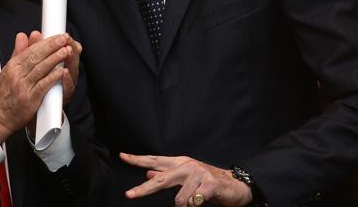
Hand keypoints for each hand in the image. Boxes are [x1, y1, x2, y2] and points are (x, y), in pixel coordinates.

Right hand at [0, 32, 76, 141]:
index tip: (56, 36)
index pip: (30, 50)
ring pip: (40, 69)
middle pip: (36, 57)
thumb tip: (22, 35)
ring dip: (55, 59)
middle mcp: (17, 75)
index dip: (45, 42)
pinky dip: (52, 78)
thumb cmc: (7, 94)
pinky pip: (42, 86)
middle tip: (64, 38)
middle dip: (51, 46)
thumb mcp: (9, 70)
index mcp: (13, 66)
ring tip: (66, 51)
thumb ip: (18, 52)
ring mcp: (23, 87)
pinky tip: (61, 71)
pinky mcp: (29, 100)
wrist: (2, 117)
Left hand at [120, 153, 251, 206]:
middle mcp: (186, 165)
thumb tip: (148, 174)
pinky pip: (194, 202)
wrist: (235, 184)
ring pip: (179, 199)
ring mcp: (198, 173)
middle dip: (144, 189)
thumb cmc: (206, 182)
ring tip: (196, 200)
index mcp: (179, 163)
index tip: (122, 156)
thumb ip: (167, 175)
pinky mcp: (209, 183)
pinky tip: (203, 199)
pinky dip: (196, 205)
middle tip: (129, 195)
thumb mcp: (185, 177)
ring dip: (186, 205)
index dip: (138, 159)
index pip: (154, 160)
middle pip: (160, 178)